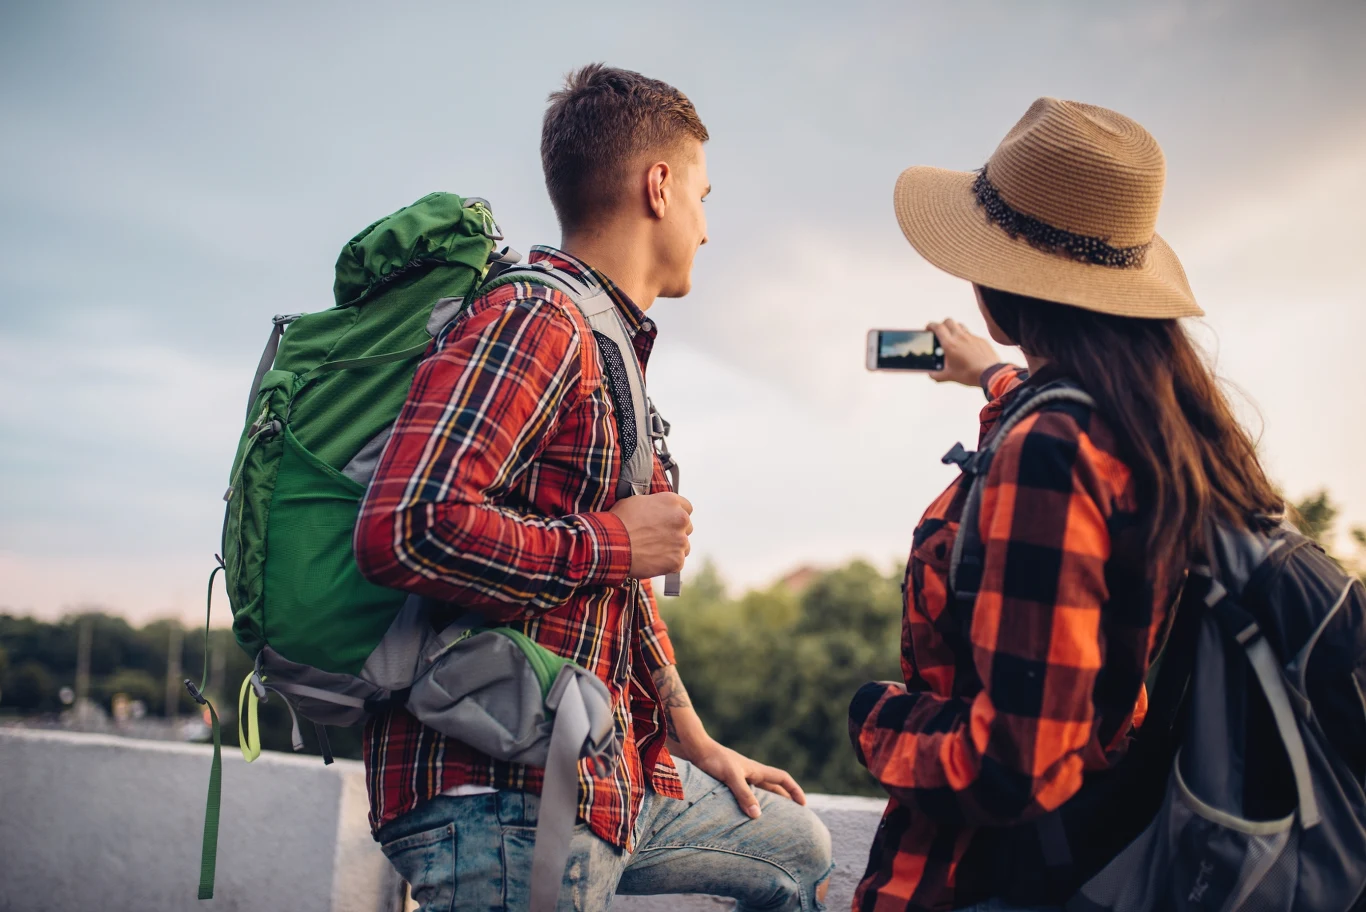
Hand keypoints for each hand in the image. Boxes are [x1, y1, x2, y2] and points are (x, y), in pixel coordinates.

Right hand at [609, 492, 692, 578]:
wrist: (612, 544)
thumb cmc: (619, 522)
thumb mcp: (637, 501)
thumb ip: (654, 504)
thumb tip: (655, 510)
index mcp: (671, 502)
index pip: (686, 508)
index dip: (675, 515)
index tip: (668, 521)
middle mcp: (681, 519)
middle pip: (686, 527)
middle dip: (675, 532)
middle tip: (658, 538)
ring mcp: (681, 541)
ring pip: (683, 546)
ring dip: (673, 548)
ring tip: (653, 551)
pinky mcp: (677, 560)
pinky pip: (677, 562)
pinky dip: (667, 564)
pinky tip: (652, 561)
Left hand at [682, 738, 806, 818]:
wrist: (695, 749)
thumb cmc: (713, 759)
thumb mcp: (730, 776)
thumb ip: (744, 794)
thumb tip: (758, 815)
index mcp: (756, 770)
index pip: (783, 778)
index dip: (795, 791)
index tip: (803, 805)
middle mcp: (750, 773)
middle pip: (774, 786)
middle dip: (785, 800)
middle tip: (793, 817)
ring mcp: (739, 776)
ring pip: (760, 791)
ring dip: (768, 802)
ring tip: (771, 820)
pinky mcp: (727, 780)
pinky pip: (745, 794)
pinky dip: (750, 804)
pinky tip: (744, 814)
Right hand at [927, 318, 999, 387]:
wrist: (990, 373)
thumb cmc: (969, 374)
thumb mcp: (950, 376)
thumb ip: (937, 375)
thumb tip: (931, 374)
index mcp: (950, 344)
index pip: (938, 327)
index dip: (931, 325)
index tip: (928, 329)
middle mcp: (960, 337)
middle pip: (948, 321)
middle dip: (942, 324)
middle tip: (940, 332)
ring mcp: (972, 337)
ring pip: (960, 326)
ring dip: (954, 329)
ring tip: (953, 339)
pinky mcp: (981, 340)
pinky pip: (971, 334)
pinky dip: (966, 338)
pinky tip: (967, 348)